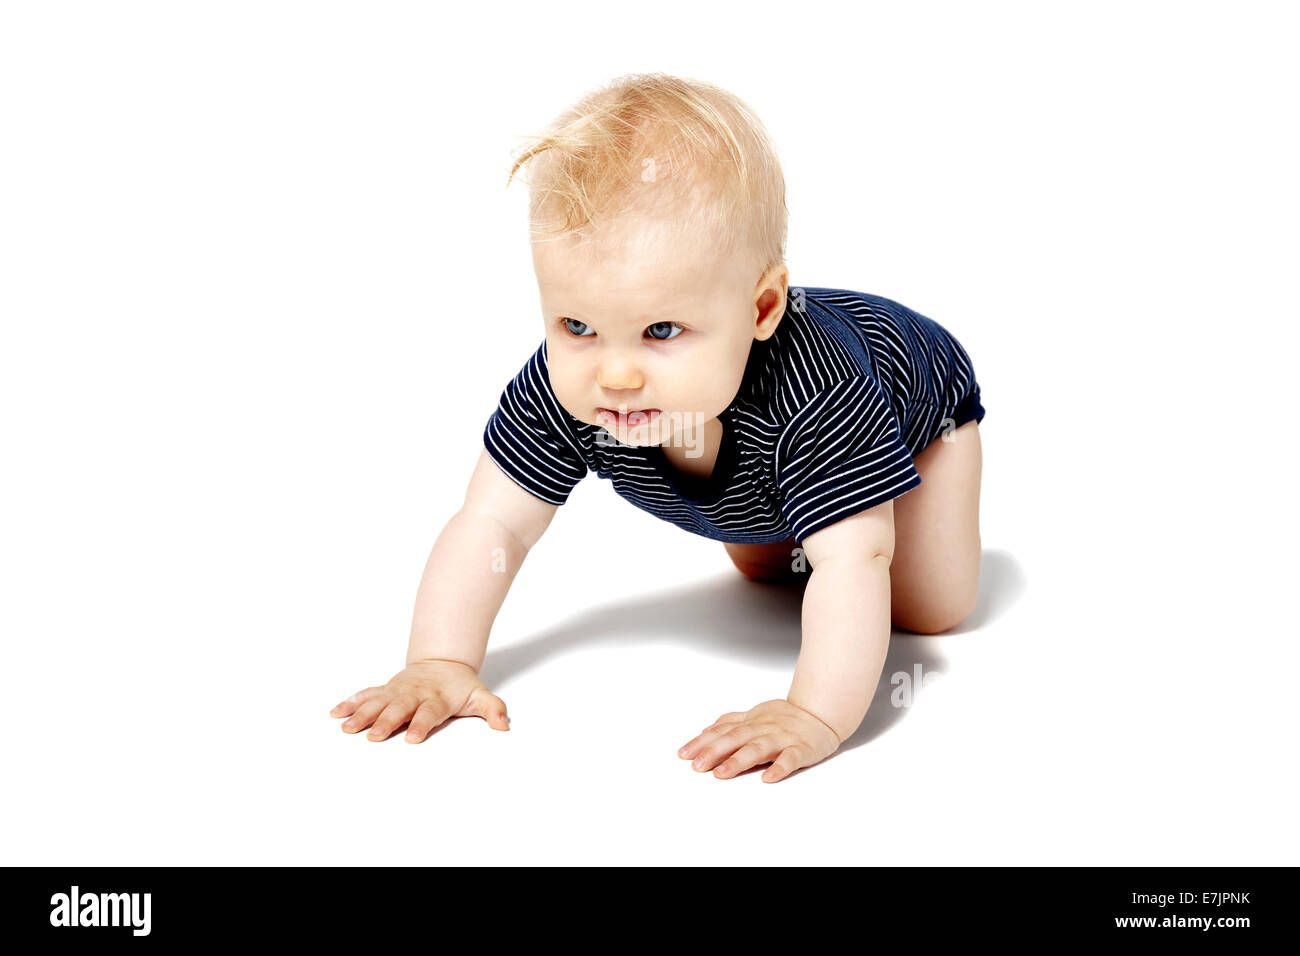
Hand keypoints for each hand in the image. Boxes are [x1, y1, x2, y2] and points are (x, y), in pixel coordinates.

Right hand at [329, 659, 508, 741]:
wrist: (443, 660)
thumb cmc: (460, 685)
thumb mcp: (481, 695)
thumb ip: (493, 709)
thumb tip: (504, 725)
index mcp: (437, 698)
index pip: (429, 712)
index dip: (421, 724)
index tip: (412, 738)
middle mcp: (414, 694)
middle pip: (399, 708)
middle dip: (386, 721)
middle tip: (374, 736)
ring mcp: (397, 690)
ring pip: (378, 702)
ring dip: (362, 714)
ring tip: (346, 727)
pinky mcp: (385, 689)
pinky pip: (366, 694)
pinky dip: (350, 702)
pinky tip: (336, 713)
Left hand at [678, 699, 841, 782]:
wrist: (822, 713)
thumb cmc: (786, 718)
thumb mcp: (755, 714)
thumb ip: (732, 722)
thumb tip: (706, 729)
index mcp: (751, 722)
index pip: (722, 731)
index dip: (702, 742)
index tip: (683, 754)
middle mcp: (763, 728)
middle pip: (736, 738)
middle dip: (714, 751)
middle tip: (696, 766)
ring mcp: (782, 739)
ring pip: (759, 748)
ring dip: (739, 761)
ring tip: (721, 773)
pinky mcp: (802, 750)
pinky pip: (790, 759)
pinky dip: (779, 768)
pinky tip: (768, 778)